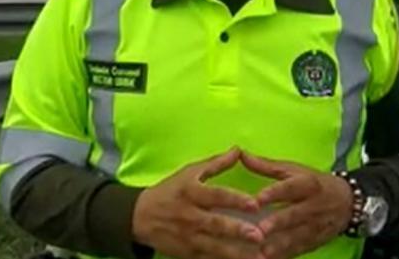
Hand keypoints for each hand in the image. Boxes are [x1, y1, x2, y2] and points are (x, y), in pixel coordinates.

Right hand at [133, 147, 265, 258]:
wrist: (140, 216)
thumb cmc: (170, 191)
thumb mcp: (189, 173)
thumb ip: (216, 164)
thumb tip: (238, 150)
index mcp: (191, 192)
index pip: (216, 196)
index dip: (235, 200)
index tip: (255, 204)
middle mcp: (190, 216)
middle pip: (216, 224)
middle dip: (237, 231)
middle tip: (258, 235)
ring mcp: (188, 237)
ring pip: (214, 246)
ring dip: (236, 253)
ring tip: (258, 256)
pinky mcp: (187, 254)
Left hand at [242, 152, 354, 258]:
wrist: (348, 202)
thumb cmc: (315, 183)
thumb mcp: (294, 170)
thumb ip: (266, 166)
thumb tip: (242, 154)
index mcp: (307, 184)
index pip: (290, 188)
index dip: (274, 193)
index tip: (257, 200)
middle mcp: (312, 205)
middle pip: (294, 214)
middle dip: (278, 223)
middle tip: (260, 230)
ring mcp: (315, 226)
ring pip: (297, 236)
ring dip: (280, 245)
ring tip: (262, 252)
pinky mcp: (315, 241)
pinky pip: (299, 250)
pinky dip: (285, 255)